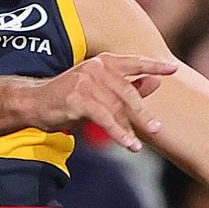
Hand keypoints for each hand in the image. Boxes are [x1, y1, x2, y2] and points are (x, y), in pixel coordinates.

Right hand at [25, 53, 174, 151]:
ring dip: (129, 129)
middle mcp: (96, 67)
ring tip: (137, 146)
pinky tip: (127, 143)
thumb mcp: (99, 90)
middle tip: (158, 128)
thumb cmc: (69, 97)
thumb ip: (127, 86)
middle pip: (127, 92)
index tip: (173, 69)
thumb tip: (156, 81)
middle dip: (142, 114)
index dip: (153, 66)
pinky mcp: (78, 98)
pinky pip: (104, 118)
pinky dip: (117, 133)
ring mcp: (86, 81)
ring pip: (116, 108)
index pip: (133, 62)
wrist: (35, 102)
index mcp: (104, 62)